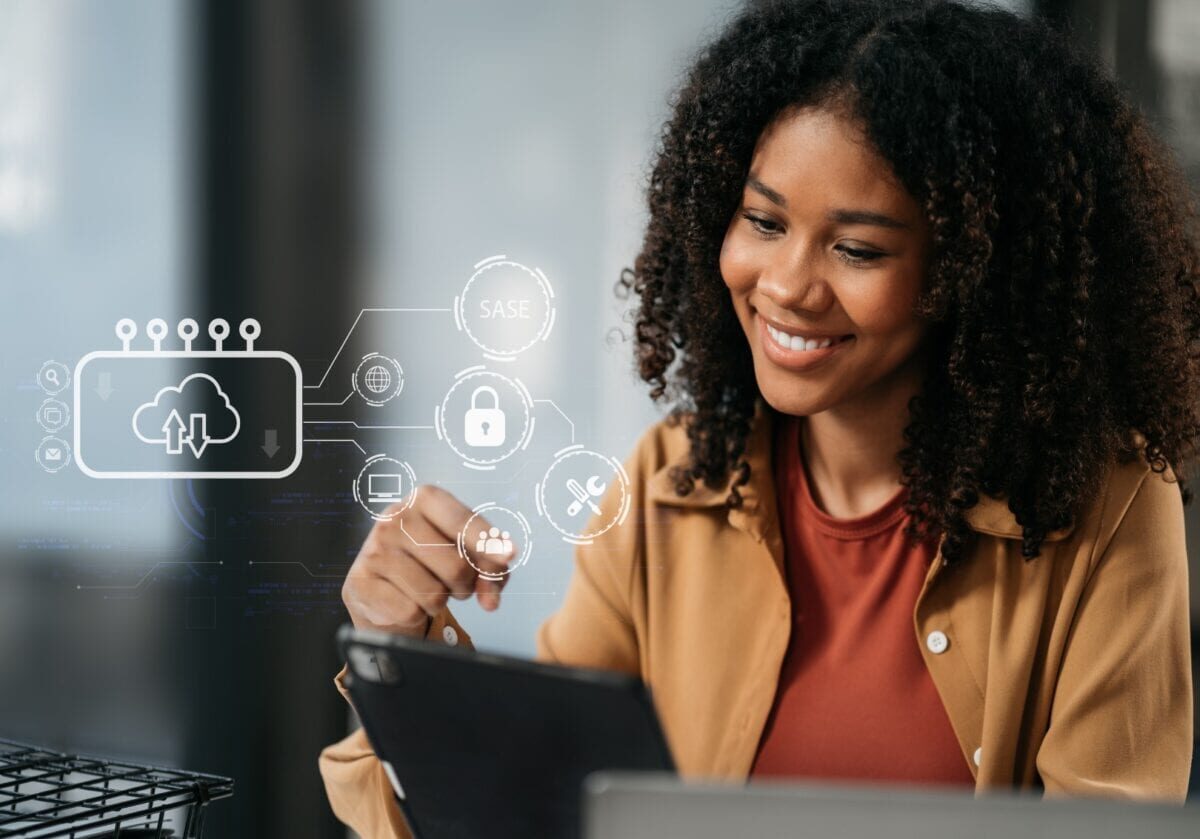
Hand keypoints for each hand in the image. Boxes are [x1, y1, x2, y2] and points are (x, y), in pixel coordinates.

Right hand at [342, 484, 513, 635]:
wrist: (383, 584)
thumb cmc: (431, 561)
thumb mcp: (465, 550)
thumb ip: (489, 568)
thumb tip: (491, 598)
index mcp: (425, 498)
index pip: (465, 522)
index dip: (489, 544)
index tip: (508, 556)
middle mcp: (395, 517)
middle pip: (456, 567)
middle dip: (466, 586)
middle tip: (457, 584)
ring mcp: (374, 549)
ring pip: (434, 594)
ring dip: (441, 602)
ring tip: (429, 589)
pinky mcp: (360, 581)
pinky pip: (410, 612)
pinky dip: (416, 615)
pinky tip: (406, 600)